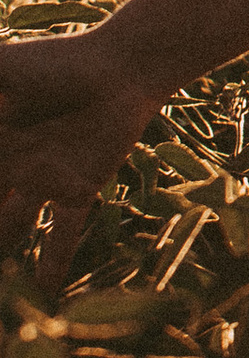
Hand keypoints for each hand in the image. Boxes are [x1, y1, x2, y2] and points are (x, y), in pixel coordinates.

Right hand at [0, 31, 169, 291]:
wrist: (127, 65)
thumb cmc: (60, 63)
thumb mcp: (3, 68)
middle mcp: (9, 165)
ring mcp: (41, 179)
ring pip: (10, 229)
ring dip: (1, 255)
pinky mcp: (79, 188)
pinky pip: (63, 232)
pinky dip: (54, 263)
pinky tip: (44, 295)